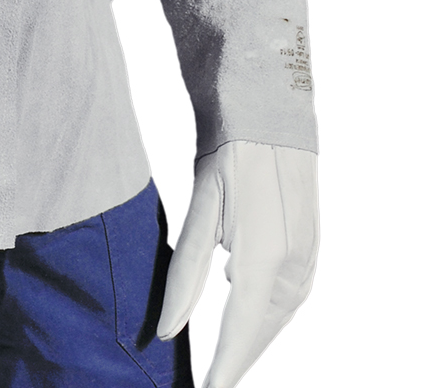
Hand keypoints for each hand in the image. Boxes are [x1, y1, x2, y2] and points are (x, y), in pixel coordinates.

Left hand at [158, 140, 317, 387]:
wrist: (270, 115)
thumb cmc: (229, 158)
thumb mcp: (198, 213)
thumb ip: (184, 277)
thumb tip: (166, 331)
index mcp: (264, 262)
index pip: (239, 336)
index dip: (222, 371)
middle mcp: (293, 269)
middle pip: (261, 335)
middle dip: (235, 361)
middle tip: (208, 382)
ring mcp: (308, 260)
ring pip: (276, 320)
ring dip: (250, 340)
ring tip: (222, 360)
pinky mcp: (311, 251)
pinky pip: (287, 300)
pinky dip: (263, 315)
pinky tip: (242, 312)